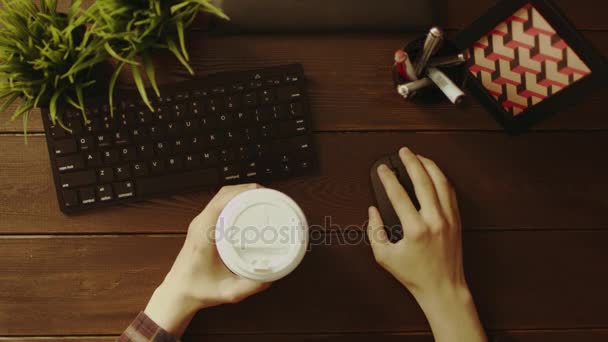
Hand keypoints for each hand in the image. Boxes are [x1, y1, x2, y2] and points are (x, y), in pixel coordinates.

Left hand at [145, 184, 270, 337]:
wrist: (179, 293)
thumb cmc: (198, 290)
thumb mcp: (228, 292)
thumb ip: (251, 287)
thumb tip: (272, 276)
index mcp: (203, 235)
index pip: (222, 201)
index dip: (243, 192)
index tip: (261, 192)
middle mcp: (200, 224)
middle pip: (224, 194)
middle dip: (247, 190)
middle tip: (268, 196)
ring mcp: (200, 223)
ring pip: (221, 197)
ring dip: (241, 193)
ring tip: (262, 198)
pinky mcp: (203, 226)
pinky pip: (219, 204)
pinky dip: (235, 200)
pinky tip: (248, 207)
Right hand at [367, 147, 485, 341]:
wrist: (443, 288)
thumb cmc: (414, 275)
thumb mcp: (384, 257)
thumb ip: (374, 231)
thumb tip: (373, 210)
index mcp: (415, 230)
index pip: (399, 195)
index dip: (387, 178)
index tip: (382, 169)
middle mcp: (434, 220)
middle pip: (423, 181)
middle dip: (411, 162)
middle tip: (403, 151)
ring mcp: (449, 219)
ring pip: (441, 182)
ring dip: (429, 166)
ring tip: (419, 157)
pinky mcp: (457, 221)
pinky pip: (450, 192)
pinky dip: (442, 179)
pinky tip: (434, 173)